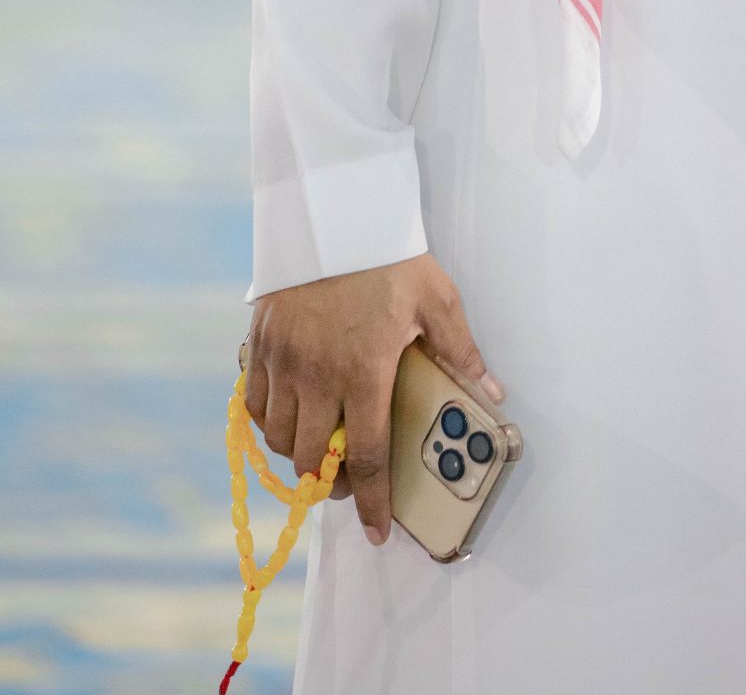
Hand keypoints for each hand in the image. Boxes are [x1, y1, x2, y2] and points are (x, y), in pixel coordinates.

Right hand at [243, 254, 503, 546]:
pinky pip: (253, 404)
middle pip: (312, 460)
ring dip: (296, 455)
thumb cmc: (388, 257)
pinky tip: (287, 417)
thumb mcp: (436, 298)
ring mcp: (282, 361)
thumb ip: (461, 349)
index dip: (372, 503)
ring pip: (277, 439)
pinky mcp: (259, 344)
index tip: (378, 532)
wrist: (333, 212)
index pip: (364, 458)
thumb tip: (492, 391)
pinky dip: (267, 423)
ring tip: (318, 448)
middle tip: (347, 480)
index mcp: (363, 372)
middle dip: (330, 483)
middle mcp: (316, 376)